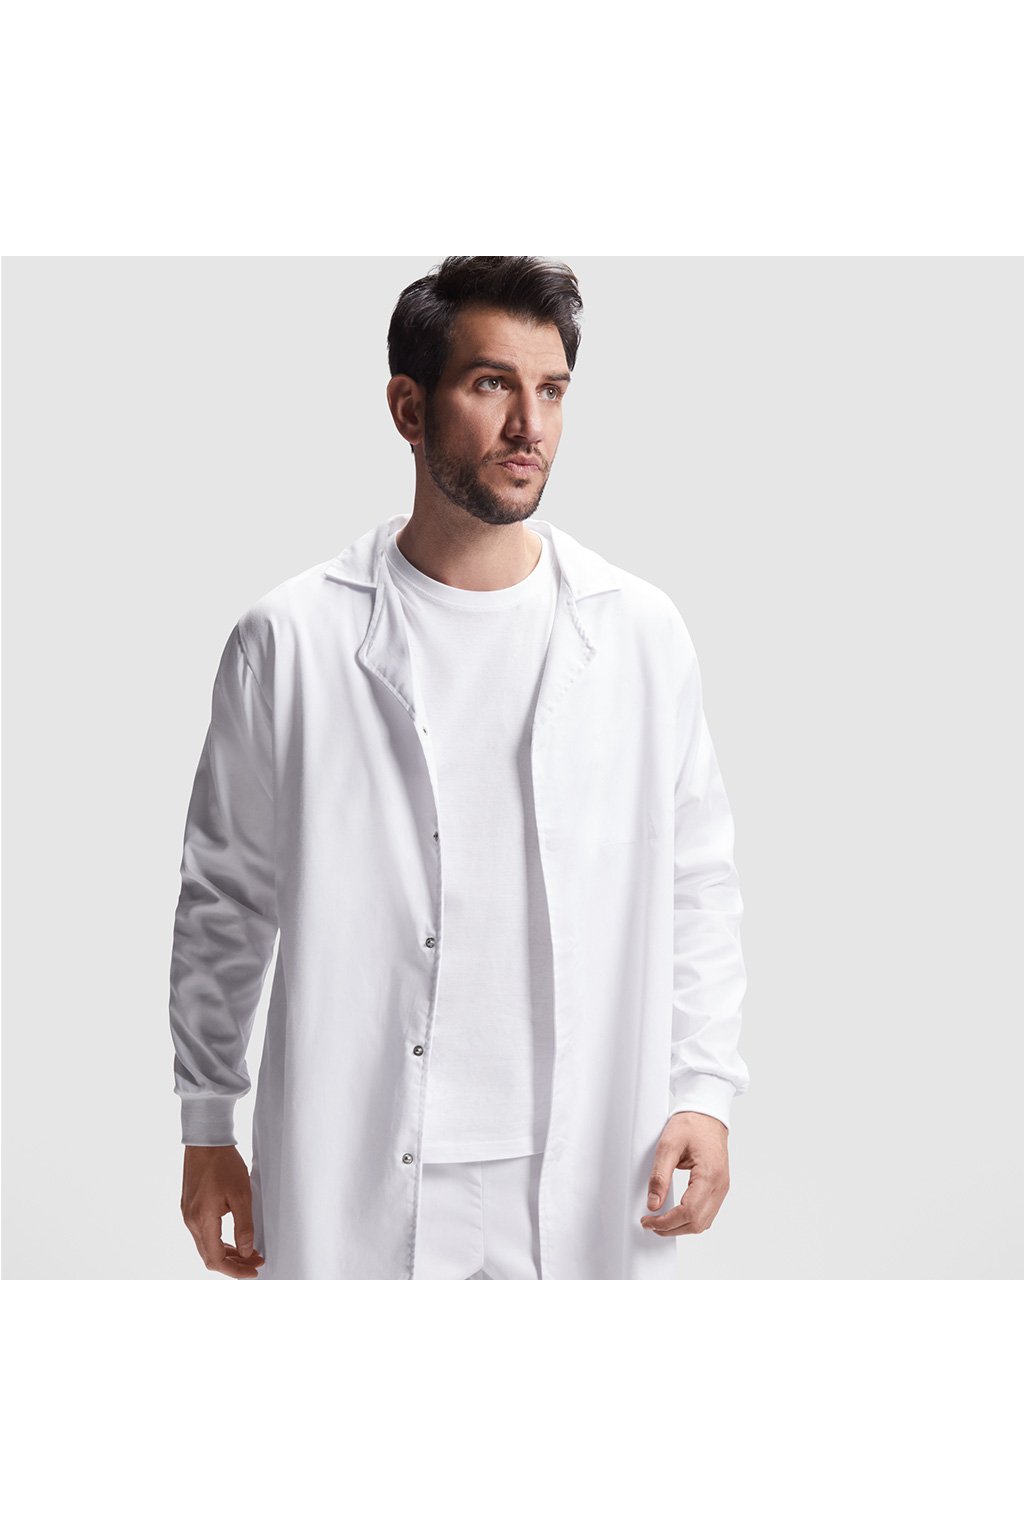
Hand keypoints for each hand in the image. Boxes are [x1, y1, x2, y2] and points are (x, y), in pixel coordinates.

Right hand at [180, 1145, 265, 1277]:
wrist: (205, 1140)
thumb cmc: (223, 1164)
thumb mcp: (242, 1195)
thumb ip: (244, 1226)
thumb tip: (246, 1251)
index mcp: (202, 1220)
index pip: (216, 1259)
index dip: (235, 1270)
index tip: (253, 1271)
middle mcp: (191, 1221)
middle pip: (209, 1256)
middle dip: (234, 1263)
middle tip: (255, 1262)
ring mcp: (188, 1214)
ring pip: (206, 1245)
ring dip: (226, 1252)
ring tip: (248, 1253)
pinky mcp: (189, 1206)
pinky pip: (203, 1233)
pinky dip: (218, 1240)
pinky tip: (233, 1238)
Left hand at [640, 1111, 729, 1235]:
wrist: (707, 1115)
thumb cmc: (691, 1125)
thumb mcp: (668, 1146)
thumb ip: (659, 1176)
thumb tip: (653, 1204)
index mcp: (709, 1174)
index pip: (688, 1212)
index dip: (666, 1222)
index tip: (648, 1220)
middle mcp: (720, 1185)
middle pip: (697, 1223)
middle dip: (672, 1228)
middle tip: (651, 1223)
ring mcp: (722, 1187)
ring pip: (704, 1222)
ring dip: (682, 1227)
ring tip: (660, 1221)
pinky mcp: (720, 1187)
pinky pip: (707, 1213)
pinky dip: (691, 1219)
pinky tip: (676, 1214)